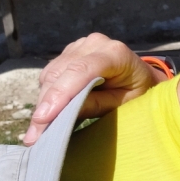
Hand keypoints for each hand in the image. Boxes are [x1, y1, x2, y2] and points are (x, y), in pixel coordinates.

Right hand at [23, 33, 167, 145]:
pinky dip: (47, 93)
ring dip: (43, 101)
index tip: (42, 119)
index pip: (81, 71)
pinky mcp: (71, 51)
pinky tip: (50, 112)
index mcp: (115, 53)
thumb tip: (62, 114)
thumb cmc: (139, 93)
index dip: (59, 95)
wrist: (143, 78)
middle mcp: (95, 43)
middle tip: (36, 137)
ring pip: (50, 74)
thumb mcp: (124, 104)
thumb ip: (96, 105)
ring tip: (40, 130)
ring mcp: (81, 45)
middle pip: (60, 74)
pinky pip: (51, 73)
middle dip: (46, 106)